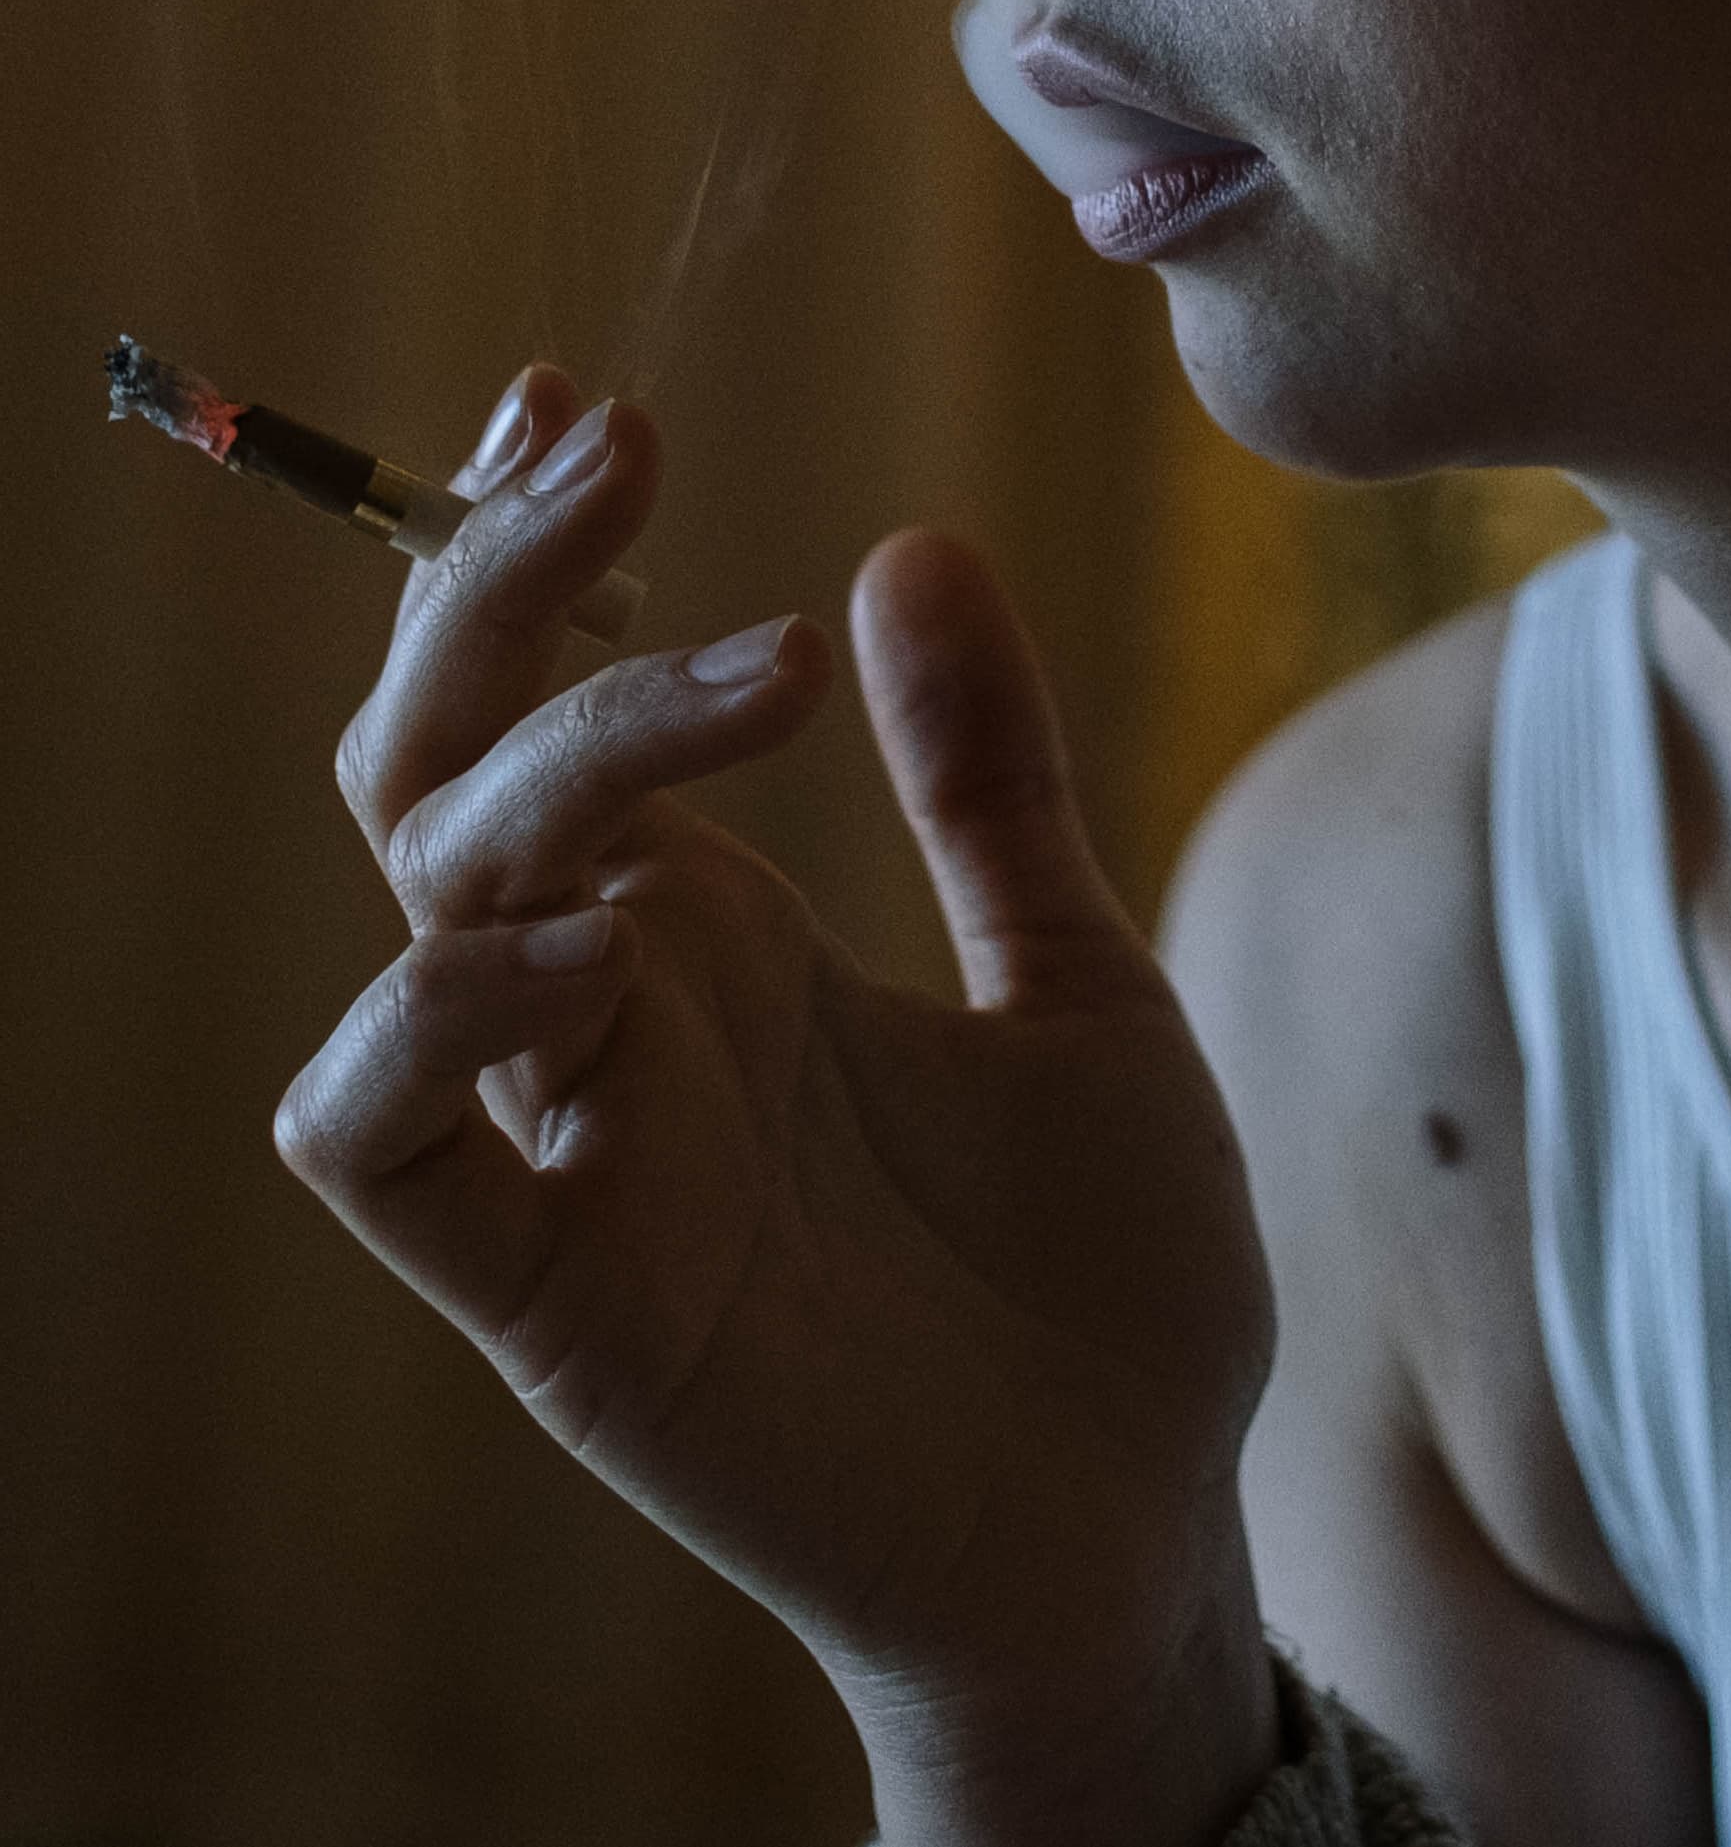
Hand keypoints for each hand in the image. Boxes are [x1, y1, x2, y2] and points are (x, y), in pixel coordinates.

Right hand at [279, 369, 1282, 1846]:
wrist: (1143, 1536)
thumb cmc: (1103, 1280)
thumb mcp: (1076, 972)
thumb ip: (988, 779)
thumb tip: (912, 546)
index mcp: (720, 935)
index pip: (543, 704)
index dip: (522, 550)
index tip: (576, 400)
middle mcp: (617, 1017)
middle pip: (443, 761)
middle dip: (492, 584)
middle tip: (612, 439)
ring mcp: (576, 1153)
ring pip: (411, 908)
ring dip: (524, 761)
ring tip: (731, 678)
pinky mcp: (562, 1306)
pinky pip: (382, 1151)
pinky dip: (424, 1026)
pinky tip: (588, 943)